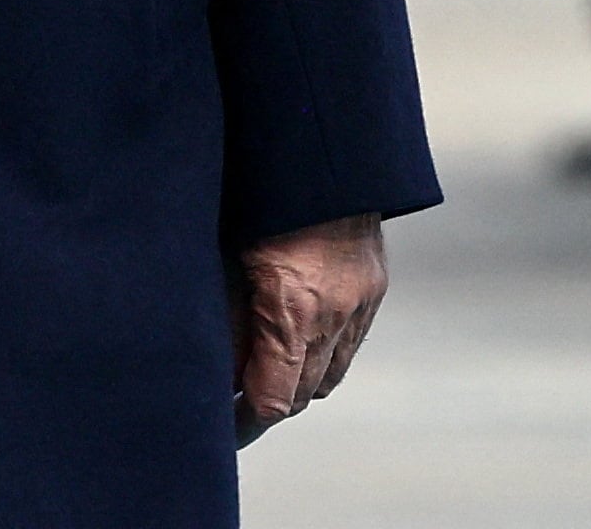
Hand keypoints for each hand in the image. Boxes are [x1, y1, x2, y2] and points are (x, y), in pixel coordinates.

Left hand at [231, 212, 384, 443]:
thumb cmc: (265, 205)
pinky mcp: (375, 288)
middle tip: (236, 404)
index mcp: (295, 310)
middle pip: (303, 394)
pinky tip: (300, 337)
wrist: (325, 160)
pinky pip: (351, 343)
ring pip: (330, 375)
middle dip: (269, 404)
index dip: (245, 423)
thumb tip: (215, 376)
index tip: (223, 428)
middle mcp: (336, 314)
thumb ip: (228, 325)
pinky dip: (325, 352)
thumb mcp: (231, 264)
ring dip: (300, 382)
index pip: (274, 401)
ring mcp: (361, 302)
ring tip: (268, 370)